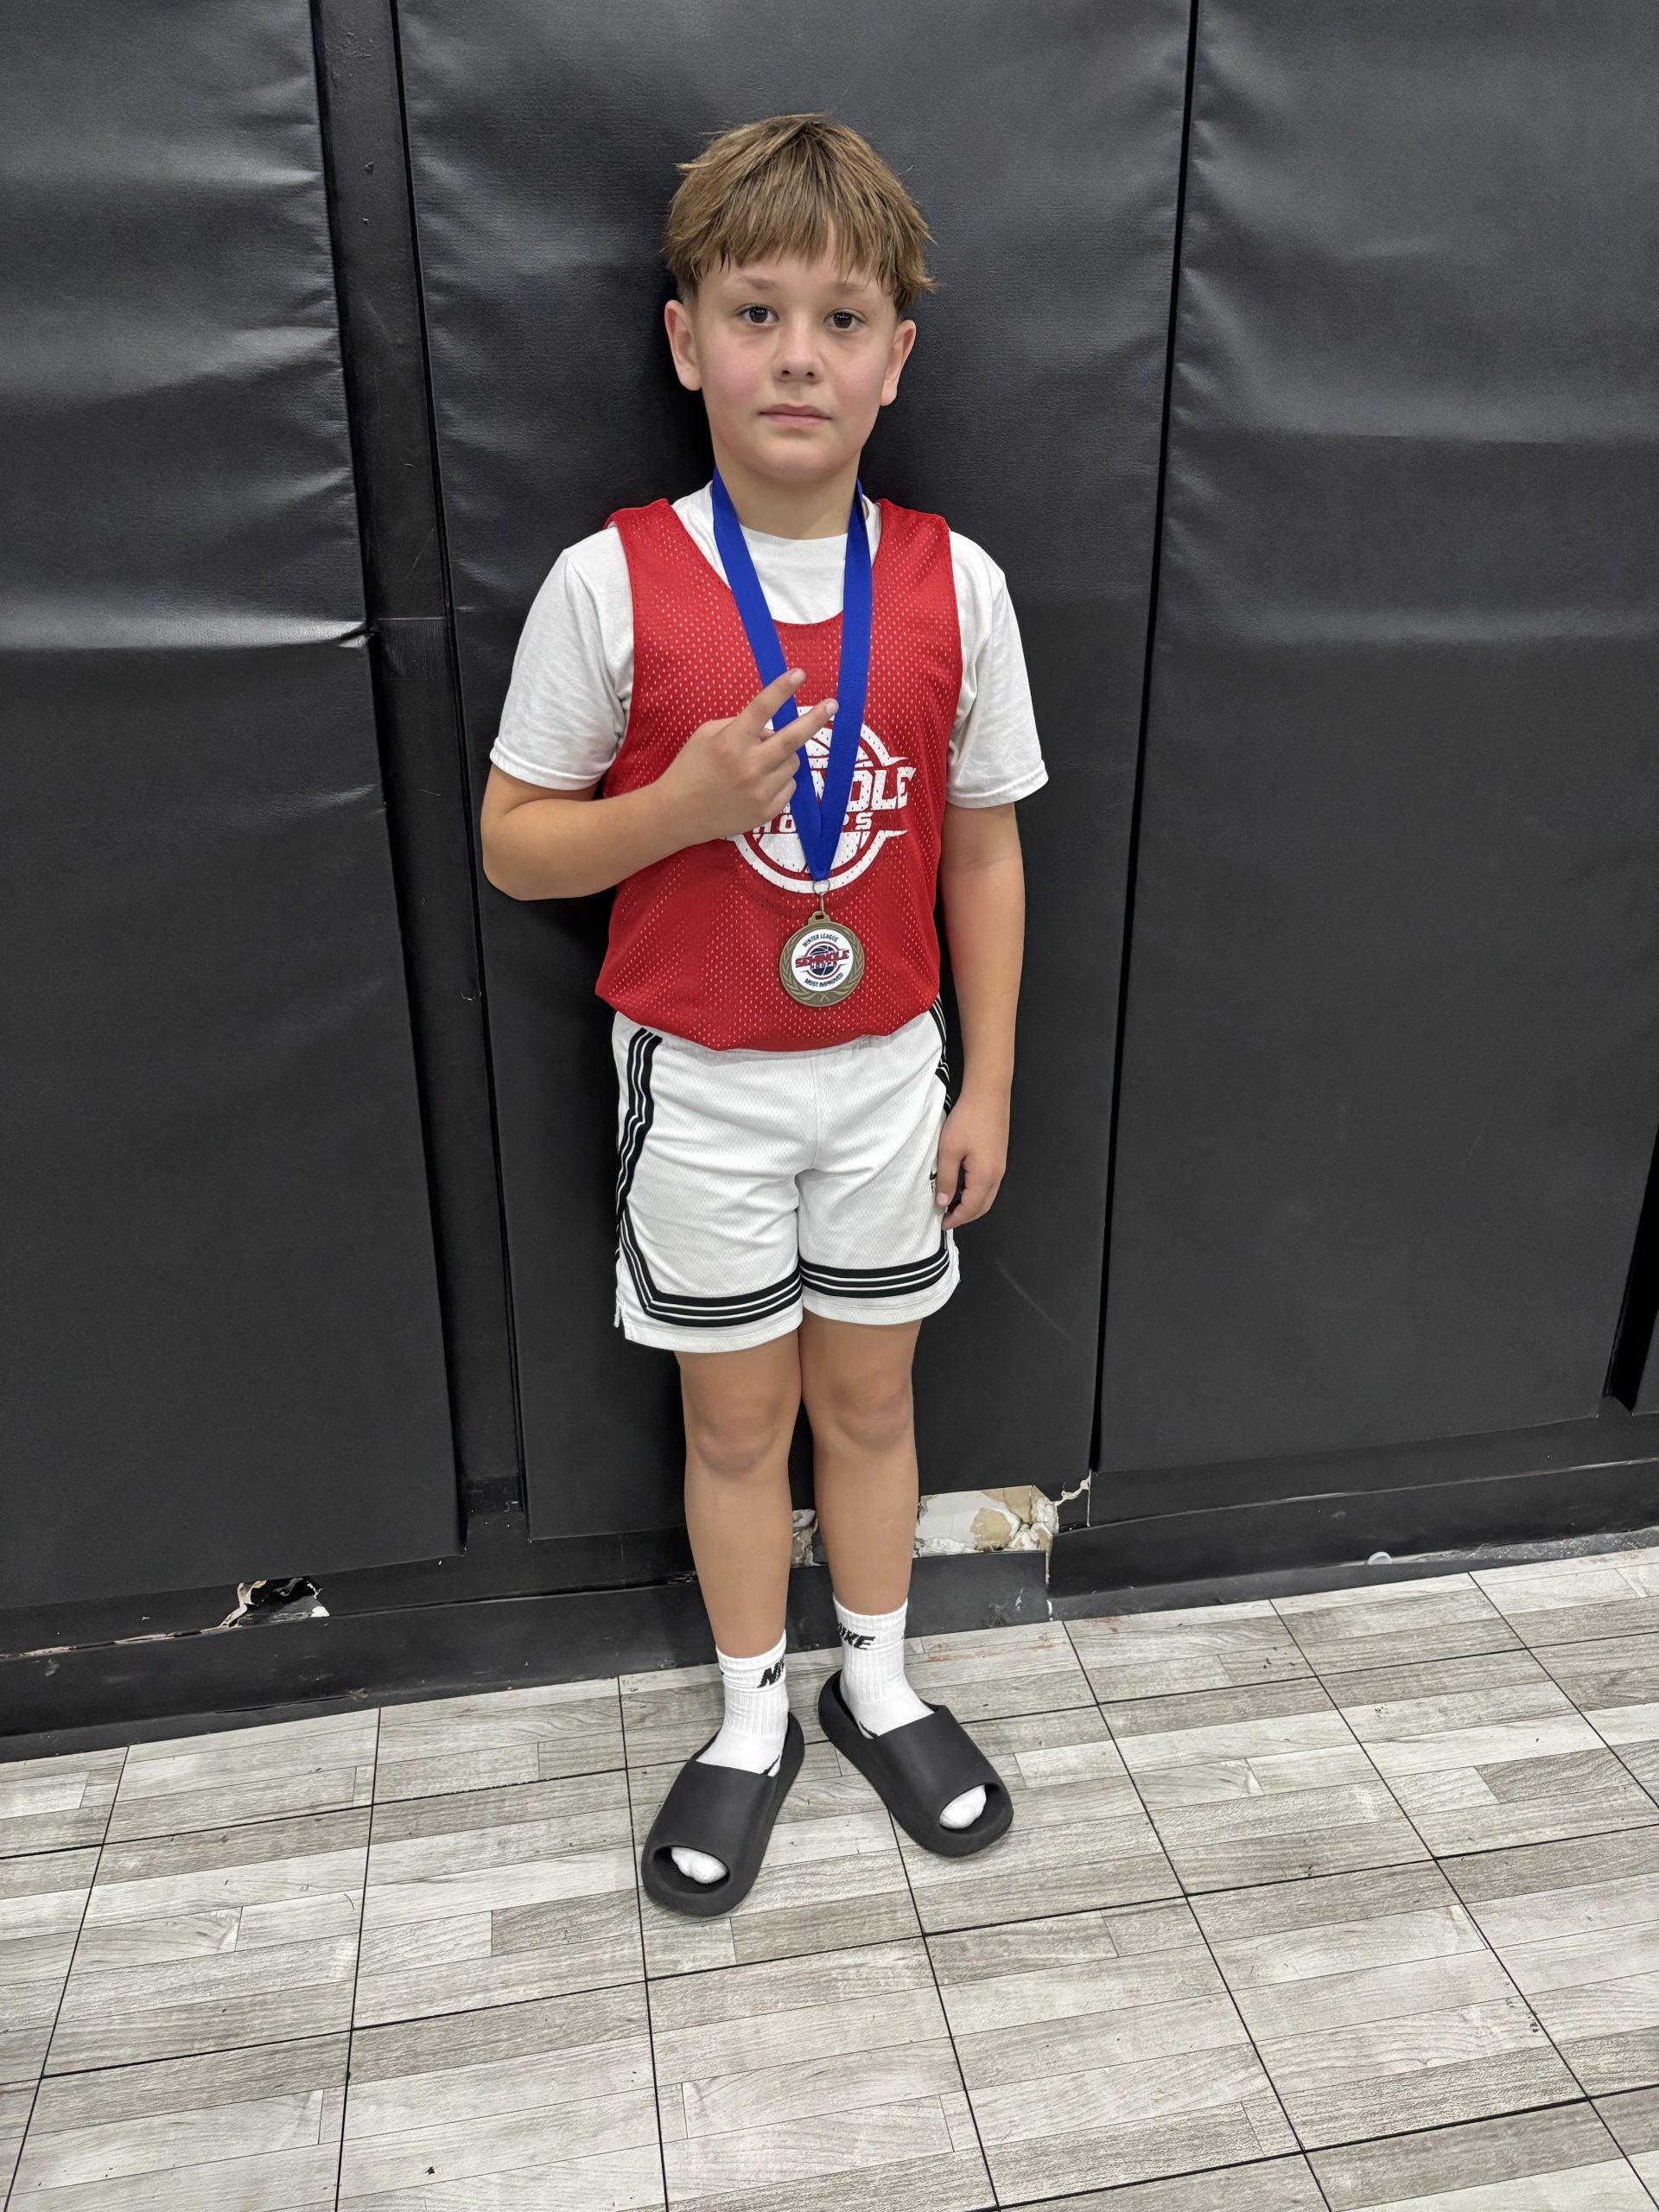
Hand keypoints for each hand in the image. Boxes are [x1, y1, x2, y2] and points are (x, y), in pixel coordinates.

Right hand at [660, 667, 836, 842]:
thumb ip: (738, 726)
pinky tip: (759, 783)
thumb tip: (770, 728)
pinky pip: (789, 786)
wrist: (678, 814)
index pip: (762, 709)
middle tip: (831, 705)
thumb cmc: (690, 768)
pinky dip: (780, 779)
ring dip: (784, 756)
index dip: (782, 689)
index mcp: (730, 742)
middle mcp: (748, 766)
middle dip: (815, 718)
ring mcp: (760, 791)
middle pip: (793, 738)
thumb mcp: (705, 736)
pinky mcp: (766, 811)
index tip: (800, 674)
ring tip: (761, 762)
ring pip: (792, 763)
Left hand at [932, 1087, 1008, 1226]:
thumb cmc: (967, 1120)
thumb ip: (947, 1179)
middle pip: (983, 1206)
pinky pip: (989, 1184)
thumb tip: (943, 1203)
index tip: (941, 1224)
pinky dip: (977, 1193)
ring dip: (972, 1205)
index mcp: (985, 1176)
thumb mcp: (949, 1151)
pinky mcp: (999, 1157)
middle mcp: (997, 1175)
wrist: (989, 1095)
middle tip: (947, 1218)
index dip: (956, 1219)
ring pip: (988, 1196)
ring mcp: (1000, 1166)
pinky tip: (963, 1187)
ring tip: (952, 1205)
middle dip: (966, 1216)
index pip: (971, 1208)